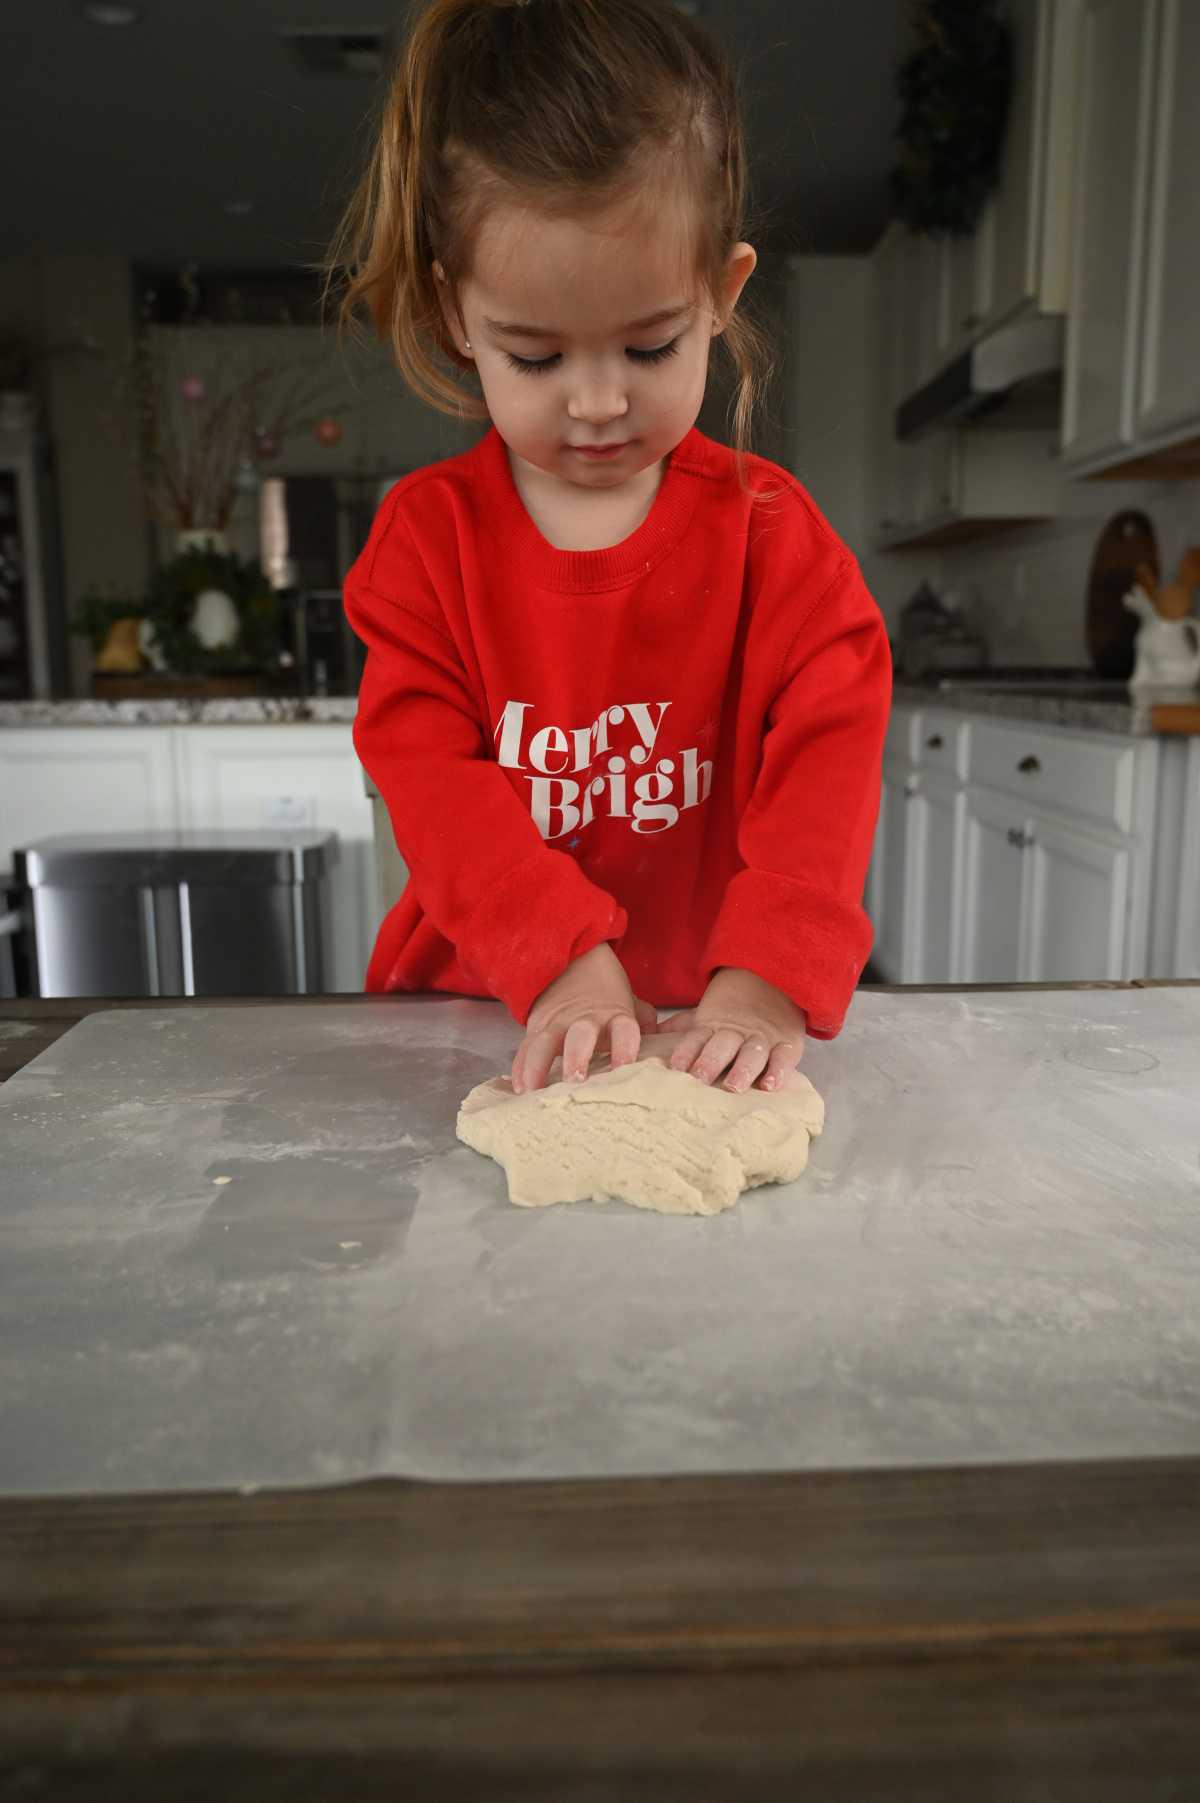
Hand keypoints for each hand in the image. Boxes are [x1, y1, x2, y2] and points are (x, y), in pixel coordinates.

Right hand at [512, 944, 655, 1093]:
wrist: (572, 960)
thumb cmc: (605, 992)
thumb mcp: (629, 1002)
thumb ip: (645, 1021)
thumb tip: (662, 1042)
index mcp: (614, 1014)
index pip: (624, 1029)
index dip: (625, 1048)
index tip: (623, 1069)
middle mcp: (584, 1019)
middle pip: (581, 1036)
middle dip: (576, 1058)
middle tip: (575, 1080)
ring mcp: (557, 1023)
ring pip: (545, 1042)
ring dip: (539, 1067)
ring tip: (535, 1091)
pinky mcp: (536, 1027)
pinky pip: (526, 1048)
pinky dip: (521, 1068)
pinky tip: (520, 1089)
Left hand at [659, 967, 805, 1092]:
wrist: (773, 978)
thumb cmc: (733, 1005)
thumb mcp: (705, 1013)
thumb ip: (681, 1026)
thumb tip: (650, 1036)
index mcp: (713, 1025)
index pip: (696, 1039)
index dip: (686, 1052)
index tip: (676, 1067)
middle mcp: (736, 1032)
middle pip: (721, 1047)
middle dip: (710, 1062)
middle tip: (700, 1078)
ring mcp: (762, 1038)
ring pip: (751, 1054)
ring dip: (742, 1070)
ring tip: (733, 1086)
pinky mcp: (787, 1044)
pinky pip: (783, 1058)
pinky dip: (778, 1072)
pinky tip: (770, 1085)